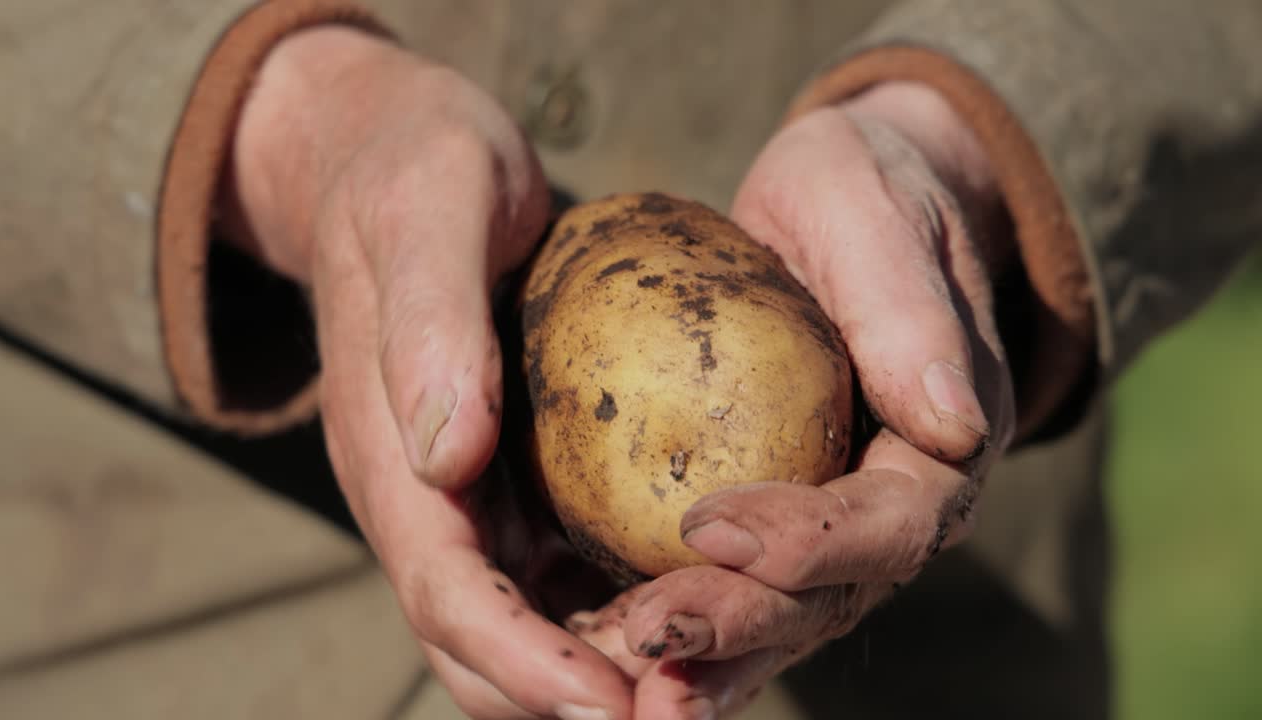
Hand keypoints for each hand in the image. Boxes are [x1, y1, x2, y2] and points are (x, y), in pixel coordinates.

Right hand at [223, 28, 632, 718]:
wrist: (400, 161)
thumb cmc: (415, 174)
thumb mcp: (425, 215)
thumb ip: (427, 328)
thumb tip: (446, 458)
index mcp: (388, 458)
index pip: (449, 594)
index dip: (525, 661)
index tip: (612, 706)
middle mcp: (424, 498)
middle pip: (483, 642)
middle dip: (569, 697)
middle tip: (677, 718)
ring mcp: (465, 496)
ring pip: (526, 622)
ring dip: (600, 671)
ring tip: (698, 688)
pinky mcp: (509, 477)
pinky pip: (559, 570)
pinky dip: (614, 611)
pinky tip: (691, 612)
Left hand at [572, 82, 1018, 717]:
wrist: (844, 209)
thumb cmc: (859, 192)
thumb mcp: (873, 213)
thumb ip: (908, 307)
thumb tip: (954, 423)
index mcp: (943, 444)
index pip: (894, 521)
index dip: (812, 541)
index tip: (711, 525)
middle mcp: (896, 506)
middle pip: (828, 596)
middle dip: (741, 627)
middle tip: (650, 644)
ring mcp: (835, 528)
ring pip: (779, 618)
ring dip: (707, 660)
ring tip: (630, 691)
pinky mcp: (776, 524)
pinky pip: (733, 589)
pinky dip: (679, 629)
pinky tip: (608, 650)